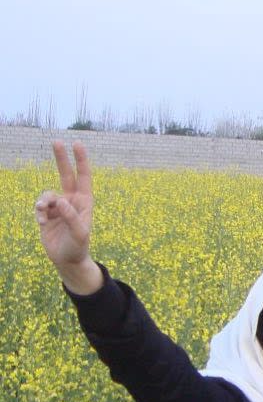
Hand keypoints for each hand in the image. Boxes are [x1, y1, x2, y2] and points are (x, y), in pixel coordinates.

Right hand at [35, 141, 101, 291]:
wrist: (67, 260)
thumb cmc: (78, 247)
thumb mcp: (79, 234)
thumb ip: (71, 217)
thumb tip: (61, 201)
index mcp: (84, 203)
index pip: (83, 178)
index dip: (81, 161)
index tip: (77, 143)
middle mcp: (72, 201)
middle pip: (65, 175)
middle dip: (61, 159)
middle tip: (57, 142)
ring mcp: (59, 207)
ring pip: (47, 194)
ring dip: (44, 203)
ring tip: (45, 216)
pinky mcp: (47, 214)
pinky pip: (39, 207)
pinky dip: (40, 214)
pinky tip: (43, 224)